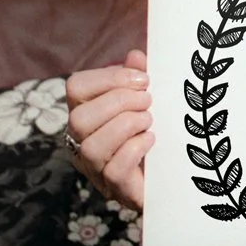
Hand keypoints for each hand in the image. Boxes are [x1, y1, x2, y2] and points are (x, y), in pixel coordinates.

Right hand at [64, 49, 151, 211]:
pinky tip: (151, 140)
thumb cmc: (152, 134)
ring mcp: (95, 169)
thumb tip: (136, 56)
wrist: (170, 180)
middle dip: (119, 102)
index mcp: (84, 114)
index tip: (143, 80)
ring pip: (92, 146)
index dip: (108, 78)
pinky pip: (114, 170)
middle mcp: (81, 142)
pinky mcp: (116, 189)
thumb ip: (138, 79)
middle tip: (148, 101)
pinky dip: (134, 149)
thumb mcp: (145, 102)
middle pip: (79, 118)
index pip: (76, 87)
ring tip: (149, 120)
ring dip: (126, 126)